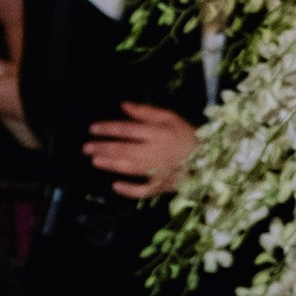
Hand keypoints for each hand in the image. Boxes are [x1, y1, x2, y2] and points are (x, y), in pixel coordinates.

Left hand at [84, 103, 199, 199]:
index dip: (108, 129)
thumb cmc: (187, 135)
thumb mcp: (170, 117)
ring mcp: (157, 170)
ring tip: (94, 161)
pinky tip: (115, 186)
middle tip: (86, 148)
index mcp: (157, 132)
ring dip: (110, 165)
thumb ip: (146, 111)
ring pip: (129, 168)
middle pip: (124, 149)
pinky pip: (143, 190)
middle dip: (103, 148)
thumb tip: (123, 105)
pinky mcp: (162, 185)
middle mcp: (154, 151)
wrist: (209, 158)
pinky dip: (129, 190)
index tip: (92, 129)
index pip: (127, 129)